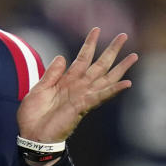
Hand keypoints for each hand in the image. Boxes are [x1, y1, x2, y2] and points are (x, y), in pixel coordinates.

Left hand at [18, 27, 137, 143]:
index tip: (97, 29)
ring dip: (120, 68)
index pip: (82, 58)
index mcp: (67, 81)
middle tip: (124, 35)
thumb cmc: (34, 115)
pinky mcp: (82, 107)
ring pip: (105, 79)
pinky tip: (127, 83)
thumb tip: (62, 57)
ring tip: (133, 56)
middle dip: (111, 50)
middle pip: (99, 65)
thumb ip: (51, 74)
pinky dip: (113, 89)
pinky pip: (100, 96)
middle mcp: (78, 87)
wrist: (32, 136)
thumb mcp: (39, 89)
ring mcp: (82, 96)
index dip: (89, 44)